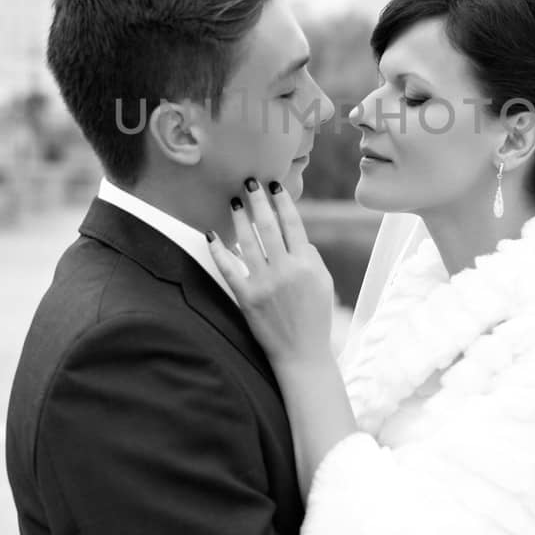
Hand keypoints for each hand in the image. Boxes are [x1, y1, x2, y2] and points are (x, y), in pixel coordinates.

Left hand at [207, 180, 335, 368]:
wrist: (302, 354)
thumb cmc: (315, 317)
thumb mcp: (323, 282)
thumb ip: (311, 256)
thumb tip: (294, 234)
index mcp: (307, 264)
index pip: (293, 224)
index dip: (282, 202)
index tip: (274, 185)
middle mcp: (286, 271)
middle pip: (269, 226)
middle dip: (258, 201)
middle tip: (248, 181)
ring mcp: (265, 284)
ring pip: (247, 242)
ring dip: (239, 219)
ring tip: (233, 202)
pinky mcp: (247, 298)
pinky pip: (229, 269)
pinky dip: (218, 251)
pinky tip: (211, 235)